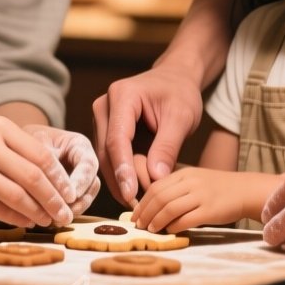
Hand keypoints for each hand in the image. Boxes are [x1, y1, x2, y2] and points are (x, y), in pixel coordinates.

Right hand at [0, 117, 77, 227]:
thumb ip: (21, 153)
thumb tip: (57, 184)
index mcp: (0, 128)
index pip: (41, 155)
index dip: (60, 178)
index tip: (71, 194)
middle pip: (32, 177)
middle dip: (54, 199)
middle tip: (65, 214)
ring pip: (16, 195)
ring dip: (37, 212)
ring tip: (49, 220)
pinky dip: (17, 217)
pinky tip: (28, 221)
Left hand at [26, 125, 100, 216]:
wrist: (18, 145)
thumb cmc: (28, 139)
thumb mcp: (36, 143)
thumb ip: (46, 160)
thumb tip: (51, 183)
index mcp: (80, 146)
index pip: (88, 165)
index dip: (81, 181)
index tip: (70, 196)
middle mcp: (83, 163)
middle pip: (92, 185)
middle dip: (80, 201)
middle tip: (65, 213)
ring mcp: (79, 179)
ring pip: (85, 198)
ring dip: (73, 210)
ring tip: (57, 220)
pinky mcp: (70, 193)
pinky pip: (73, 205)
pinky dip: (64, 213)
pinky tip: (51, 220)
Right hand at [92, 63, 205, 205]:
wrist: (176, 79)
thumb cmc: (180, 93)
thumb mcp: (181, 117)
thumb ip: (168, 146)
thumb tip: (156, 178)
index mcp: (122, 96)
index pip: (117, 138)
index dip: (123, 169)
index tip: (130, 193)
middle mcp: (105, 106)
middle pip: (106, 150)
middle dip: (119, 179)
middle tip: (134, 205)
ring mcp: (103, 119)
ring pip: (105, 157)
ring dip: (119, 181)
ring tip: (136, 203)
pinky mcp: (107, 131)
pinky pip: (111, 157)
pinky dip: (122, 174)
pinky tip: (134, 192)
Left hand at [133, 167, 271, 232]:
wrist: (246, 191)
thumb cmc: (219, 188)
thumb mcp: (196, 180)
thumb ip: (177, 188)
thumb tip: (154, 206)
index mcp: (185, 173)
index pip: (156, 186)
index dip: (142, 202)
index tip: (135, 214)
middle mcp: (191, 182)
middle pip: (160, 197)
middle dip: (145, 213)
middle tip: (138, 225)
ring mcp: (201, 196)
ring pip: (169, 208)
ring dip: (156, 221)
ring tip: (150, 230)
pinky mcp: (210, 210)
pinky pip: (185, 219)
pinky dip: (173, 227)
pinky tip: (169, 231)